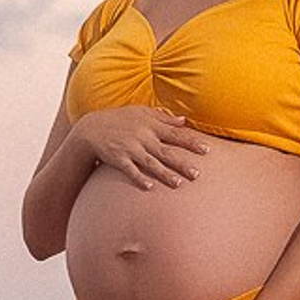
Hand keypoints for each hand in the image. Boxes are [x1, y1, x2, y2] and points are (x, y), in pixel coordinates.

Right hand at [76, 105, 210, 190]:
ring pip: (151, 163)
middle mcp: (142, 138)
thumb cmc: (119, 119)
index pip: (175, 135)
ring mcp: (130, 149)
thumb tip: (184, 120)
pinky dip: (139, 178)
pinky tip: (149, 187)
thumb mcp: (141, 112)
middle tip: (197, 174)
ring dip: (165, 174)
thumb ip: (163, 117)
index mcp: (150, 126)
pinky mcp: (118, 159)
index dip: (191, 142)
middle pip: (166, 152)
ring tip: (178, 184)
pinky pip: (130, 170)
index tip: (207, 150)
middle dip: (182, 163)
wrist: (91, 128)